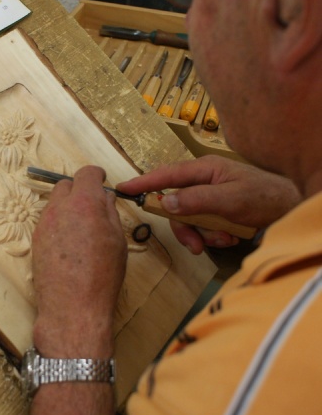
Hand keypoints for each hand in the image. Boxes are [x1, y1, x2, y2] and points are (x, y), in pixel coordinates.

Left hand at [32, 165, 126, 356]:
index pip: (86, 173)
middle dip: (79, 190)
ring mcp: (44, 224)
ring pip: (55, 204)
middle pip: (66, 185)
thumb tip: (104, 198)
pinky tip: (70, 245)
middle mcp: (60, 209)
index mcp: (85, 203)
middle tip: (93, 206)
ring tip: (83, 230)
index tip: (102, 179)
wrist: (73, 308)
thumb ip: (109, 213)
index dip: (96, 175)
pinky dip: (59, 224)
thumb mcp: (117, 241)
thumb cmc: (102, 277)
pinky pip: (48, 222)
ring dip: (68, 208)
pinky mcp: (35, 241)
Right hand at [116, 155, 300, 254]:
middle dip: (186, 227)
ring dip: (204, 235)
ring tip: (224, 240)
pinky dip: (215, 237)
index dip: (144, 182)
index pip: (167, 174)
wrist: (292, 210)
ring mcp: (212, 197)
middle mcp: (205, 181)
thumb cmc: (265, 197)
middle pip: (176, 205)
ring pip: (190, 220)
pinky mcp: (219, 212)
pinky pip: (204, 227)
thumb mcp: (230, 199)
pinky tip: (232, 238)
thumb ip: (197, 199)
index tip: (122, 188)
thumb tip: (165, 201)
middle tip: (197, 245)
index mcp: (205, 169)